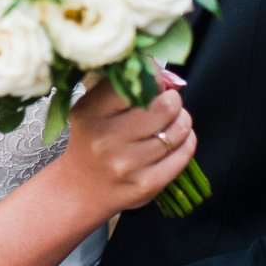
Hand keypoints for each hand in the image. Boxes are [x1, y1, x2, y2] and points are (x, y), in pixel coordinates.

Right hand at [60, 70, 195, 216]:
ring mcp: (128, 164)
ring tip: (170, 121)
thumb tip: (165, 75)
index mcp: (92, 113)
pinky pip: (184, 153)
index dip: (155, 78)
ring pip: (179, 129)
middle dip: (173, 100)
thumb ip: (121, 87)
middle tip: (166, 102)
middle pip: (166, 106)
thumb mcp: (91, 108)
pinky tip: (175, 140)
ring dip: (181, 120)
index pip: (138, 84)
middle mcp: (108, 139)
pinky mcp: (147, 185)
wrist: (78, 190)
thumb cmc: (90, 141)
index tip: (156, 81)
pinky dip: (186, 141)